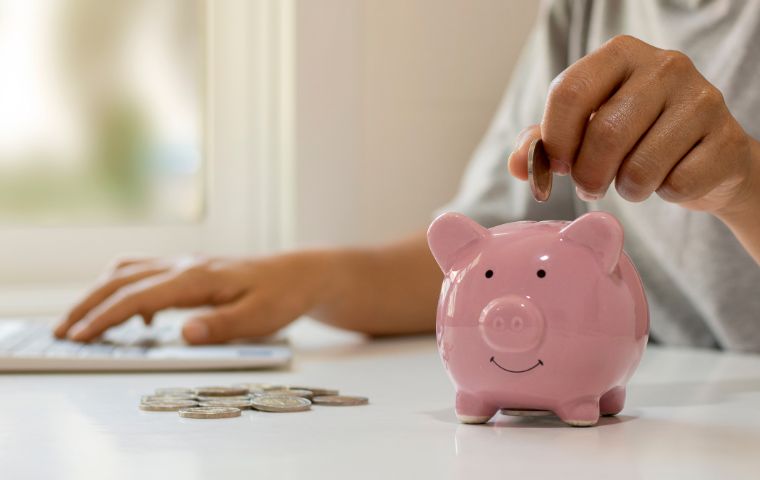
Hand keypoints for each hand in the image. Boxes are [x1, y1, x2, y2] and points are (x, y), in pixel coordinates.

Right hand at [54, 252, 336, 343]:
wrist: (300, 273)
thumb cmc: (282, 295)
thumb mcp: (259, 317)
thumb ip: (221, 326)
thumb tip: (182, 333)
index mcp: (197, 277)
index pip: (139, 297)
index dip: (106, 317)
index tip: (80, 336)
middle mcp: (186, 265)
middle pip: (122, 279)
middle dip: (88, 304)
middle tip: (62, 330)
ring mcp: (187, 264)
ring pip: (130, 271)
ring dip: (101, 293)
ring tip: (83, 320)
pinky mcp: (192, 270)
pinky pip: (147, 273)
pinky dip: (127, 290)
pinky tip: (137, 317)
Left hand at [507, 35, 757, 215]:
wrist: (707, 156)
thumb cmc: (636, 137)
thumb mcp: (586, 130)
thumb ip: (546, 142)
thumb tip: (519, 165)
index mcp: (620, 55)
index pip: (569, 92)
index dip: (555, 139)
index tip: (558, 164)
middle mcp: (665, 66)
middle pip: (604, 133)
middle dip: (587, 174)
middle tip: (590, 185)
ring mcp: (702, 99)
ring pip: (640, 166)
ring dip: (626, 189)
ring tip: (630, 181)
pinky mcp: (726, 139)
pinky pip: (676, 184)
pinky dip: (663, 193)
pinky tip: (669, 177)